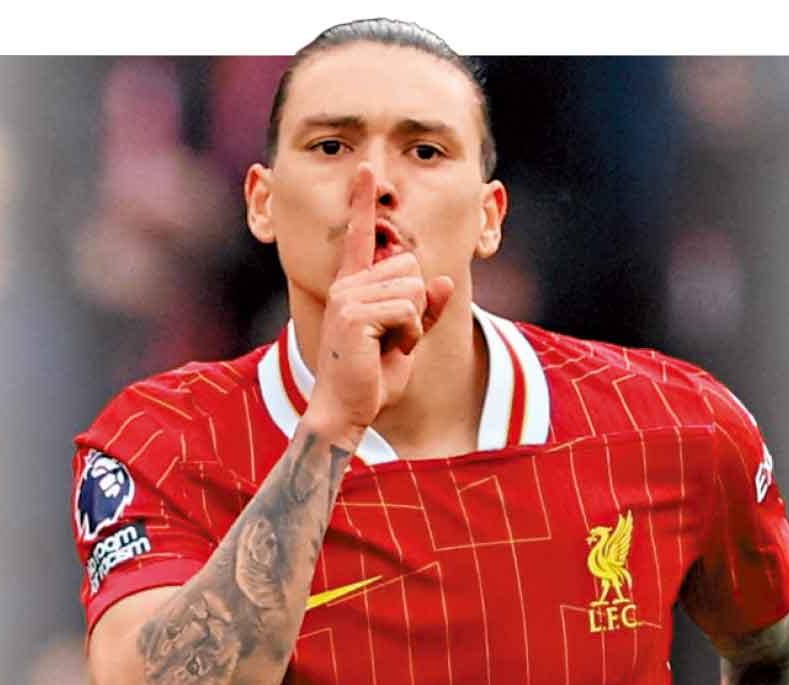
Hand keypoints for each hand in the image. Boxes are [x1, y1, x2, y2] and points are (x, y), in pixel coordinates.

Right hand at [305, 163, 453, 444]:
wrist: (347, 410)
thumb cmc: (371, 379)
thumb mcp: (406, 341)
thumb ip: (424, 312)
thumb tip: (442, 280)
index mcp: (354, 286)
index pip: (360, 237)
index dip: (363, 202)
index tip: (366, 170)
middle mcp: (347, 284)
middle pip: (410, 267)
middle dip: (416, 307)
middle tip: (392, 338)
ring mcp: (347, 296)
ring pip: (413, 288)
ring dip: (413, 324)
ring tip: (386, 346)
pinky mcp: (354, 313)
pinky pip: (408, 309)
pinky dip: (409, 334)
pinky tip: (387, 351)